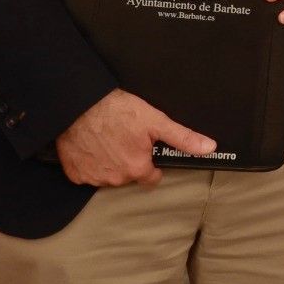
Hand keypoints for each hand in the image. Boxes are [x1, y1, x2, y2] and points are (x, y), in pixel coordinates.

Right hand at [54, 89, 213, 186]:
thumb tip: (209, 147)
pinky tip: (92, 145)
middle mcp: (115, 179)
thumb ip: (182, 138)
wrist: (80, 105)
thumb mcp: (156, 121)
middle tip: (126, 139)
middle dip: (130, 161)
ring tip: (109, 140)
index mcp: (137, 169)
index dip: (151, 164)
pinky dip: (91, 163)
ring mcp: (93, 178)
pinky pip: (87, 173)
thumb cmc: (118, 111)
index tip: (147, 150)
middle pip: (129, 176)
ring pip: (109, 176)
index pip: (151, 177)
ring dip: (110, 163)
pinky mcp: (75, 174)